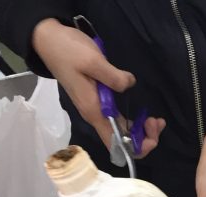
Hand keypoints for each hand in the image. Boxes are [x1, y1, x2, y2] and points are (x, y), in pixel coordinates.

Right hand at [31, 19, 164, 156]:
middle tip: (157, 120)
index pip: (116, 143)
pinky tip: (145, 114)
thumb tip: (129, 85)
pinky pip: (120, 120)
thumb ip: (113, 77)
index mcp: (94, 111)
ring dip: (142, 131)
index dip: (136, 146)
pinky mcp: (100, 101)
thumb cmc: (67, 51)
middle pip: (123, 142)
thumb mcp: (92, 60)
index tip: (150, 131)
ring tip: (156, 119)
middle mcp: (96, 115)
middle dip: (145, 138)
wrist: (48, 40)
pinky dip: (135, 121)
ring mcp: (98, 109)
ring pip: (123, 132)